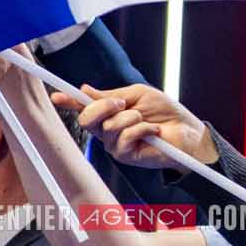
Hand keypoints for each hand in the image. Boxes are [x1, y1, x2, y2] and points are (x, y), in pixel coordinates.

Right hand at [67, 82, 217, 169]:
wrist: (188, 132)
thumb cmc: (166, 114)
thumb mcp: (138, 96)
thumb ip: (111, 95)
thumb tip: (85, 89)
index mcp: (108, 114)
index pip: (83, 108)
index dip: (69, 101)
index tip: (56, 95)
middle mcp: (107, 131)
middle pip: (86, 118)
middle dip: (104, 106)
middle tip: (123, 103)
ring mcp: (115, 145)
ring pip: (109, 126)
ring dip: (131, 118)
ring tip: (147, 121)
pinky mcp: (126, 156)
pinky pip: (124, 137)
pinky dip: (142, 129)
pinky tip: (153, 132)